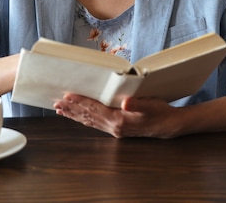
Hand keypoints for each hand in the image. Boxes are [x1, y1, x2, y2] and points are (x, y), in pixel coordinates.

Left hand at [53, 94, 178, 137]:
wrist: (168, 126)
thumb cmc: (160, 112)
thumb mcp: (151, 105)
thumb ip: (137, 104)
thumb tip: (125, 103)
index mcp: (119, 120)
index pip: (94, 109)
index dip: (80, 102)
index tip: (67, 96)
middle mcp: (114, 127)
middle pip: (88, 117)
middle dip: (72, 109)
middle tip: (56, 103)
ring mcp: (114, 130)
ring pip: (90, 122)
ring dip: (75, 115)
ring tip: (61, 110)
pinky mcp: (117, 128)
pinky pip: (96, 124)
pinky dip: (85, 119)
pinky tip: (79, 117)